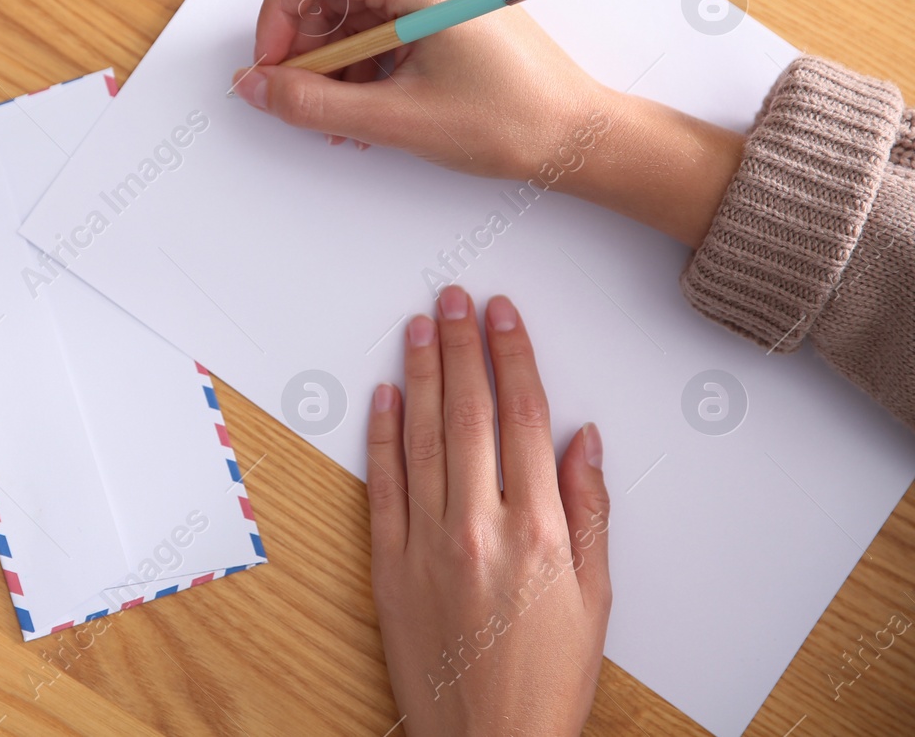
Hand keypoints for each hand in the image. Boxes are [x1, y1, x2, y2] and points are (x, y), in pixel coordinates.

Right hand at [231, 0, 745, 245]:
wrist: (577, 134)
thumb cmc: (512, 121)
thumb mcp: (395, 119)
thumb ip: (312, 101)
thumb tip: (256, 86)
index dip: (276, 18)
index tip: (275, 68)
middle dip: (306, 47)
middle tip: (308, 102)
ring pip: (348, 4)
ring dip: (333, 60)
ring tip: (345, 116)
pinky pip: (377, 13)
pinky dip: (361, 57)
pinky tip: (368, 103)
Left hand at [368, 287, 610, 736]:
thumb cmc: (548, 677)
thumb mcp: (595, 597)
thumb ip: (589, 510)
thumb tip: (584, 439)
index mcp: (539, 532)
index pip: (523, 418)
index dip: (513, 357)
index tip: (504, 316)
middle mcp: (480, 527)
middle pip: (469, 413)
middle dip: (461, 346)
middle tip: (453, 298)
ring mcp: (428, 543)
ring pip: (421, 437)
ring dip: (418, 374)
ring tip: (418, 326)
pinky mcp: (388, 564)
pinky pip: (383, 484)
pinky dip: (382, 435)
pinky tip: (383, 395)